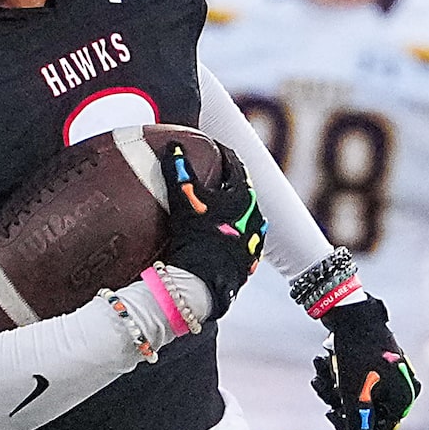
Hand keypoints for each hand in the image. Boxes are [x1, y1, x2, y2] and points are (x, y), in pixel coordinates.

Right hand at [154, 132, 264, 322]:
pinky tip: (222, 237)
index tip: (213, 149)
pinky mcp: (249, 261)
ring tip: (219, 209)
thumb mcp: (183, 200)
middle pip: (242, 191)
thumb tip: (173, 147)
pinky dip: (234, 234)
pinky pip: (243, 241)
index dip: (223, 154)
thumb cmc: (195, 238)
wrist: (202, 282)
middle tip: (214, 177)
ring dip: (234, 210)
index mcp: (244, 197)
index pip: (235, 167)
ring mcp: (254, 240)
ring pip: (247, 216)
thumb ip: (177, 170)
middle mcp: (255, 216)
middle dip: (229, 183)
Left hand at [310, 295, 419, 429]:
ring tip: (320, 369)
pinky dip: (335, 377)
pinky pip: (351, 384)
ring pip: (352, 399)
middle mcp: (400, 390)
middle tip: (323, 386)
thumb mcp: (353, 392)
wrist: (351, 312)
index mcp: (402, 399)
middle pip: (362, 415)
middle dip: (337, 402)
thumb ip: (356, 420)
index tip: (331, 414)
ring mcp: (387, 378)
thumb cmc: (355, 353)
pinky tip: (322, 362)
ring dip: (330, 388)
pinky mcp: (373, 367)